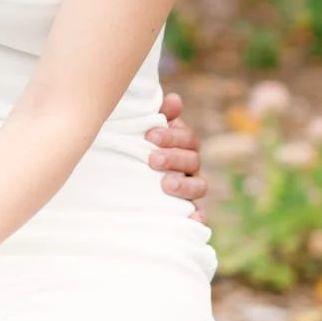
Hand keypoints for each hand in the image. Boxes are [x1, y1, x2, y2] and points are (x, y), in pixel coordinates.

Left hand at [147, 91, 206, 212]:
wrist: (121, 181)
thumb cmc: (137, 149)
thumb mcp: (145, 132)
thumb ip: (159, 116)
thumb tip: (174, 100)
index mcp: (182, 146)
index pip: (187, 139)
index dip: (172, 135)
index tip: (150, 135)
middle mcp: (189, 167)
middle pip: (193, 160)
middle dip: (173, 158)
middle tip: (152, 159)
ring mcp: (189, 190)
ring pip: (200, 186)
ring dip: (185, 185)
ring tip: (166, 185)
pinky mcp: (185, 211)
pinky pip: (198, 215)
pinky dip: (198, 217)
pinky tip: (193, 220)